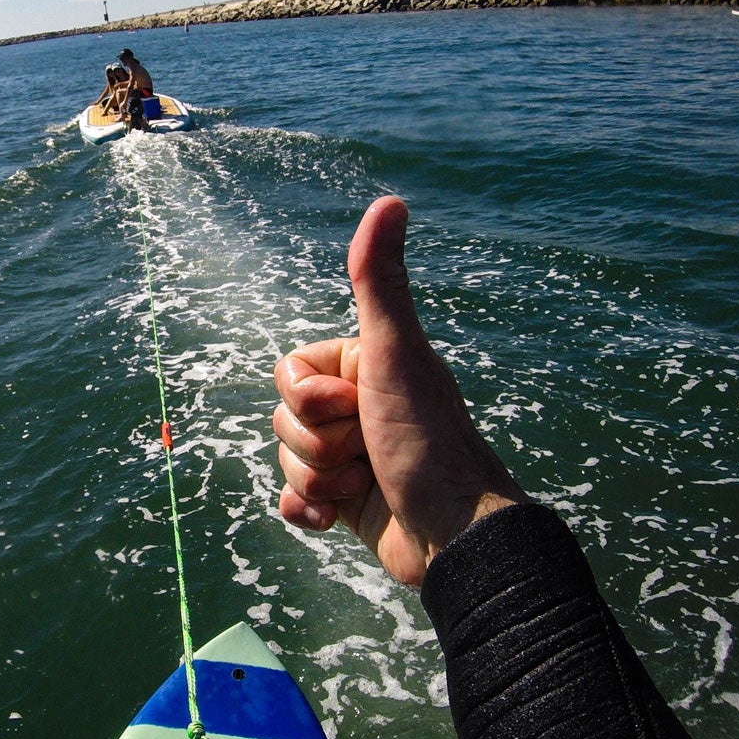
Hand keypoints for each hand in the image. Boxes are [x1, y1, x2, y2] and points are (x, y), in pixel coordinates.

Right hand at [272, 196, 525, 587]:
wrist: (454, 537)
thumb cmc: (427, 440)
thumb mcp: (396, 353)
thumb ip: (381, 282)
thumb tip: (390, 201)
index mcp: (364, 365)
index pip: (290, 369)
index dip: (308, 395)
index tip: (352, 405)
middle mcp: (357, 405)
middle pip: (285, 415)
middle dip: (315, 443)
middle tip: (365, 450)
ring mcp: (350, 455)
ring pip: (287, 456)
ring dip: (318, 479)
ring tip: (365, 486)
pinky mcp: (345, 503)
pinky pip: (292, 499)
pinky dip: (308, 511)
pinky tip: (336, 518)